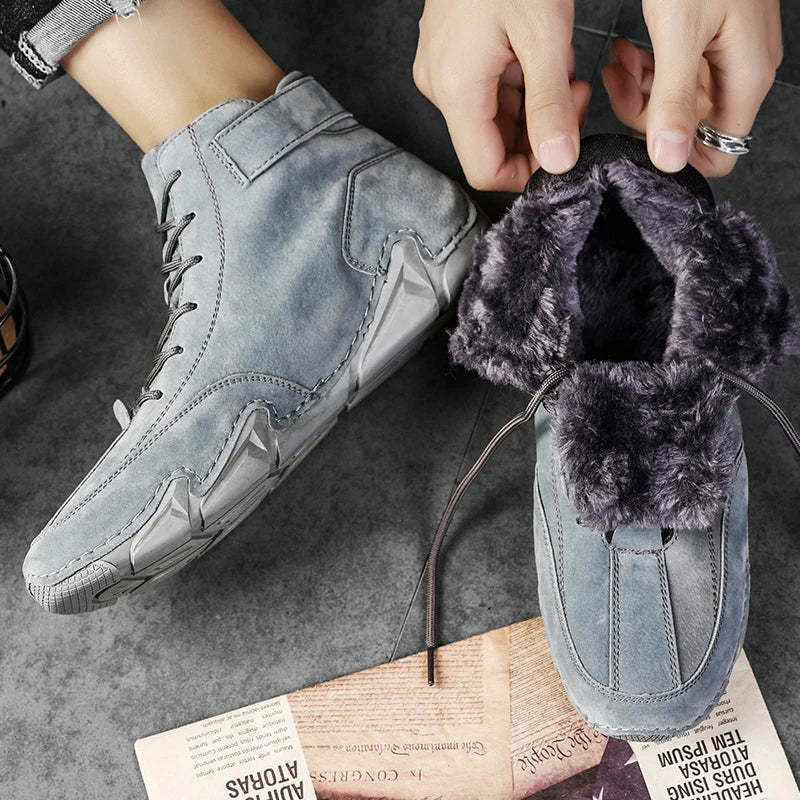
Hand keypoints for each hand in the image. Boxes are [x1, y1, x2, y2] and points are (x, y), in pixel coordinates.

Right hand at [413, 0, 590, 190]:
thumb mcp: (545, 35)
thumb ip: (551, 106)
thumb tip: (559, 163)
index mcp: (455, 89)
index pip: (486, 170)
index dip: (528, 174)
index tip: (564, 150)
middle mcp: (440, 87)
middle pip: (491, 145)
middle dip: (538, 133)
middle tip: (574, 97)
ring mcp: (443, 71)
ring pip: (492, 119)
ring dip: (534, 107)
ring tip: (562, 68)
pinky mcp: (451, 57)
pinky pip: (488, 92)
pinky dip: (521, 86)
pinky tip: (542, 58)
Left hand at [602, 0, 781, 175]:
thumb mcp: (680, 33)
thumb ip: (673, 101)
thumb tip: (669, 160)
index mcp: (745, 78)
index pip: (720, 152)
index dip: (678, 157)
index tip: (639, 140)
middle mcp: (740, 71)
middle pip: (691, 129)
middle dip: (648, 116)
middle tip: (619, 85)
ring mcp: (724, 55)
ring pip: (677, 102)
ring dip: (642, 90)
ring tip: (619, 61)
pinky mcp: (706, 38)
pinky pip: (674, 74)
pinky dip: (647, 69)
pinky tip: (627, 50)